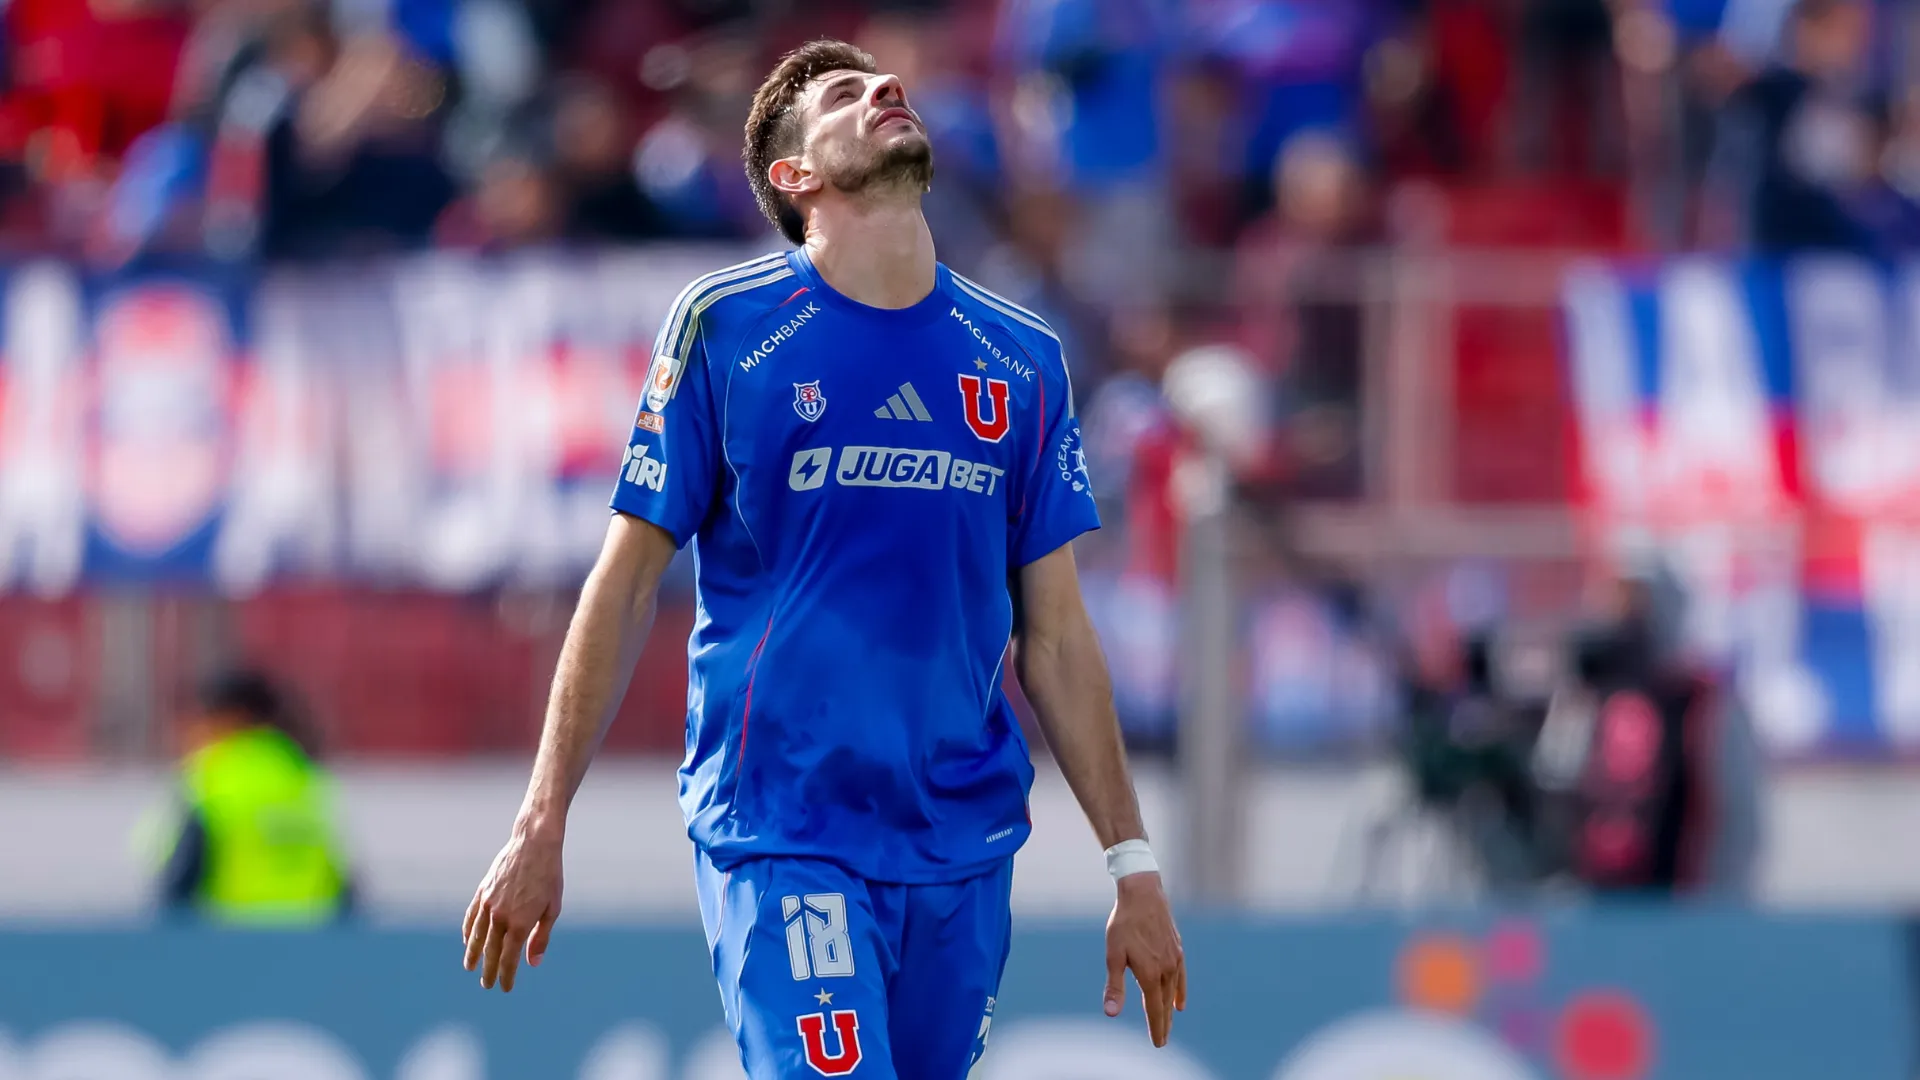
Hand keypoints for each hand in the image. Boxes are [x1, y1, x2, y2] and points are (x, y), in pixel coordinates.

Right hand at [462, 816, 563, 991]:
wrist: (534, 844)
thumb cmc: (549, 876)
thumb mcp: (552, 908)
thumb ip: (541, 938)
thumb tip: (533, 963)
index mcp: (520, 924)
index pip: (509, 959)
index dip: (507, 976)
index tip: (505, 988)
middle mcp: (500, 917)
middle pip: (490, 951)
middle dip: (488, 970)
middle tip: (486, 984)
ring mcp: (488, 904)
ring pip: (475, 936)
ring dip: (472, 954)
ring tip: (469, 967)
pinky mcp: (482, 892)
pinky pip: (471, 917)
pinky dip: (467, 931)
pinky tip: (466, 940)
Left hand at [1102, 872, 1186, 1046]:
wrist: (1143, 894)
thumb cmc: (1123, 924)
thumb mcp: (1113, 955)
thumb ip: (1115, 986)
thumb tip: (1111, 1013)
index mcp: (1149, 974)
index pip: (1154, 1009)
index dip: (1156, 1028)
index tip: (1158, 1043)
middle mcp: (1166, 970)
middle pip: (1165, 1004)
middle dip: (1163, 1024)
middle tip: (1162, 1041)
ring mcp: (1174, 960)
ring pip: (1173, 992)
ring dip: (1170, 1010)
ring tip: (1169, 1023)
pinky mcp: (1177, 950)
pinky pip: (1181, 978)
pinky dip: (1180, 992)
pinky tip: (1180, 1002)